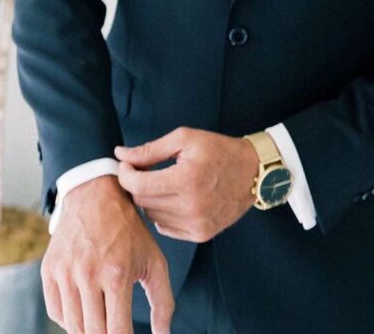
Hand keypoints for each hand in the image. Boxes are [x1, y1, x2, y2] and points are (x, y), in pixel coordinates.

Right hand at [40, 174, 173, 333]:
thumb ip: (163, 300)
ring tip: (101, 322)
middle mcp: (88, 274)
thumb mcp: (154, 259)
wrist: (95, 194)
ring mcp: (65, 272)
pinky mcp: (49, 269)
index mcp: (117, 274)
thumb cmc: (129, 231)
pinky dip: (69, 320)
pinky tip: (84, 310)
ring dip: (88, 330)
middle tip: (114, 328)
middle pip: (93, 333)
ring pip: (73, 327)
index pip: (117, 332)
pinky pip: (56, 313)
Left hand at [114, 126, 259, 241]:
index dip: (125, 173)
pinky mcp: (201, 234)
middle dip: (137, 184)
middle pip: (143, 201)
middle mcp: (191, 207)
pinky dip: (163, 213)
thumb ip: (150, 149)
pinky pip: (166, 227)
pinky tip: (174, 198)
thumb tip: (121, 153)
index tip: (126, 164)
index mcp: (186, 179)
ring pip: (152, 216)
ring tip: (162, 182)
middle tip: (143, 170)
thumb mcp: (185, 139)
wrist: (252, 172)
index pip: (139, 185)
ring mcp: (197, 224)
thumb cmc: (218, 150)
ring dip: (150, 199)